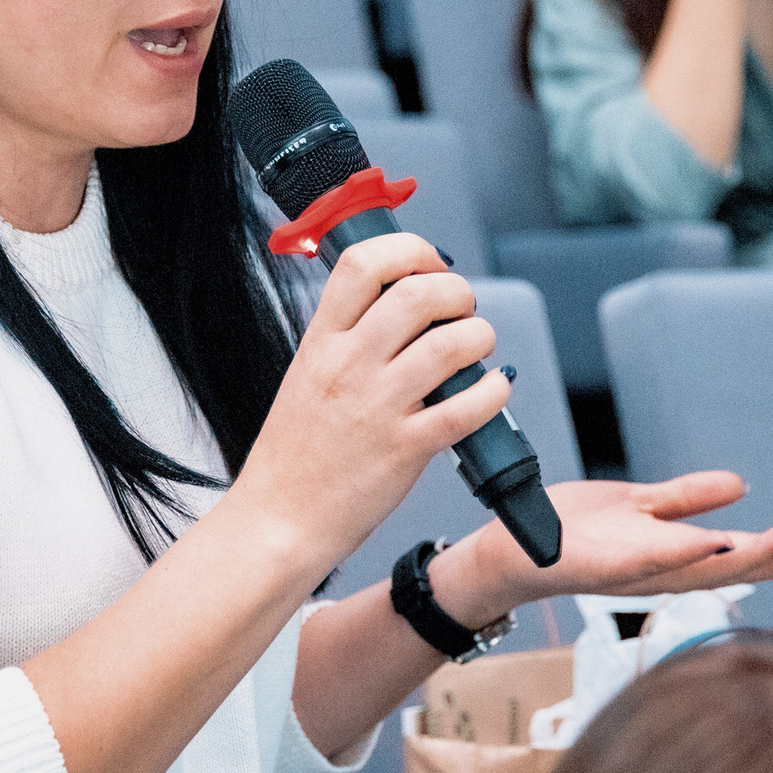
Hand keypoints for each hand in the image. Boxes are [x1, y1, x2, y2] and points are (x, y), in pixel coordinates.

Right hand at [228, 233, 511, 579]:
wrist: (278, 522)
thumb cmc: (293, 457)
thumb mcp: (306, 377)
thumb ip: (347, 339)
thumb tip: (404, 305)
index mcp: (320, 342)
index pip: (363, 264)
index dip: (408, 251)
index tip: (429, 263)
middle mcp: (349, 366)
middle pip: (418, 294)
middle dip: (457, 292)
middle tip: (462, 309)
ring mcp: (378, 406)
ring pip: (451, 344)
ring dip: (480, 337)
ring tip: (478, 348)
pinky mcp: (406, 448)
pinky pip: (467, 406)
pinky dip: (494, 391)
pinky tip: (492, 390)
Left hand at [435, 472, 772, 625]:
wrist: (512, 546)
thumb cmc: (571, 529)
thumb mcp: (640, 507)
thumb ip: (688, 498)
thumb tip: (740, 486)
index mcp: (674, 557)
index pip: (739, 558)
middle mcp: (661, 571)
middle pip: (731, 568)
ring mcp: (633, 571)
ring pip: (699, 568)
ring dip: (745, 558)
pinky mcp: (601, 565)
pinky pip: (649, 560)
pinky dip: (684, 553)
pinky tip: (717, 542)